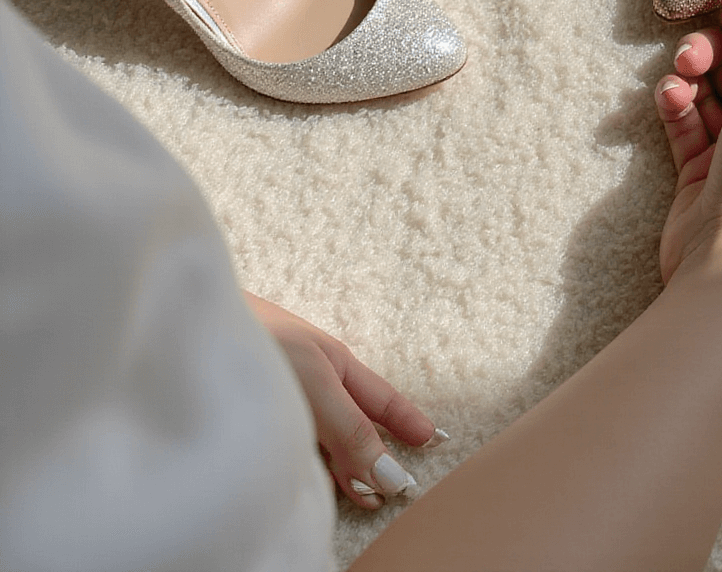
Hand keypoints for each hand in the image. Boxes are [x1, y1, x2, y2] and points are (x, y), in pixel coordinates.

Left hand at [244, 292, 445, 509]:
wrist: (188, 326)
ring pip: (325, 438)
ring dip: (344, 466)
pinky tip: (310, 479)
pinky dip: (312, 466)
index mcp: (334, 364)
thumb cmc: (257, 337)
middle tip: (395, 489)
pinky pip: (296, 445)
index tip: (433, 440)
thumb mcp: (315, 382)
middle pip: (354, 425)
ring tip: (360, 495)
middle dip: (375, 454)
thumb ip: (351, 429)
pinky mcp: (256, 416)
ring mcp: (284, 398)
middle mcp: (312, 382)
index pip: (381, 400)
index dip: (406, 420)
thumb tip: (389, 475)